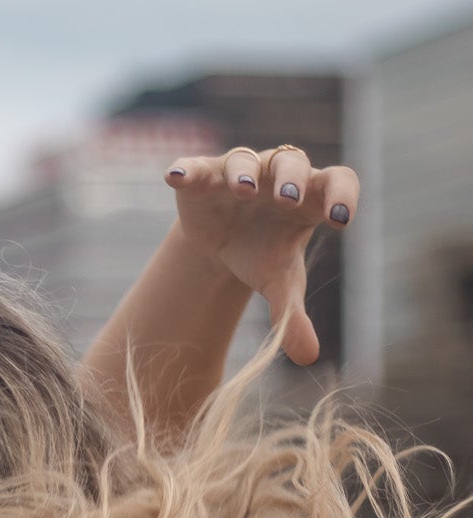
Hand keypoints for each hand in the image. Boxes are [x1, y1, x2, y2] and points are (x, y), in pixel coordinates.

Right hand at [165, 145, 358, 366]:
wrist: (221, 244)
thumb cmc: (262, 255)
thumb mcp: (278, 284)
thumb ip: (292, 316)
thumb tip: (308, 357)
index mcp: (309, 198)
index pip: (337, 181)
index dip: (341, 194)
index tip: (340, 219)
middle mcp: (277, 177)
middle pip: (292, 163)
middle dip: (291, 179)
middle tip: (288, 200)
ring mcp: (239, 173)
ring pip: (246, 160)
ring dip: (244, 172)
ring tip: (243, 190)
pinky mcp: (201, 176)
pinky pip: (194, 166)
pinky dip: (185, 169)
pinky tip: (174, 178)